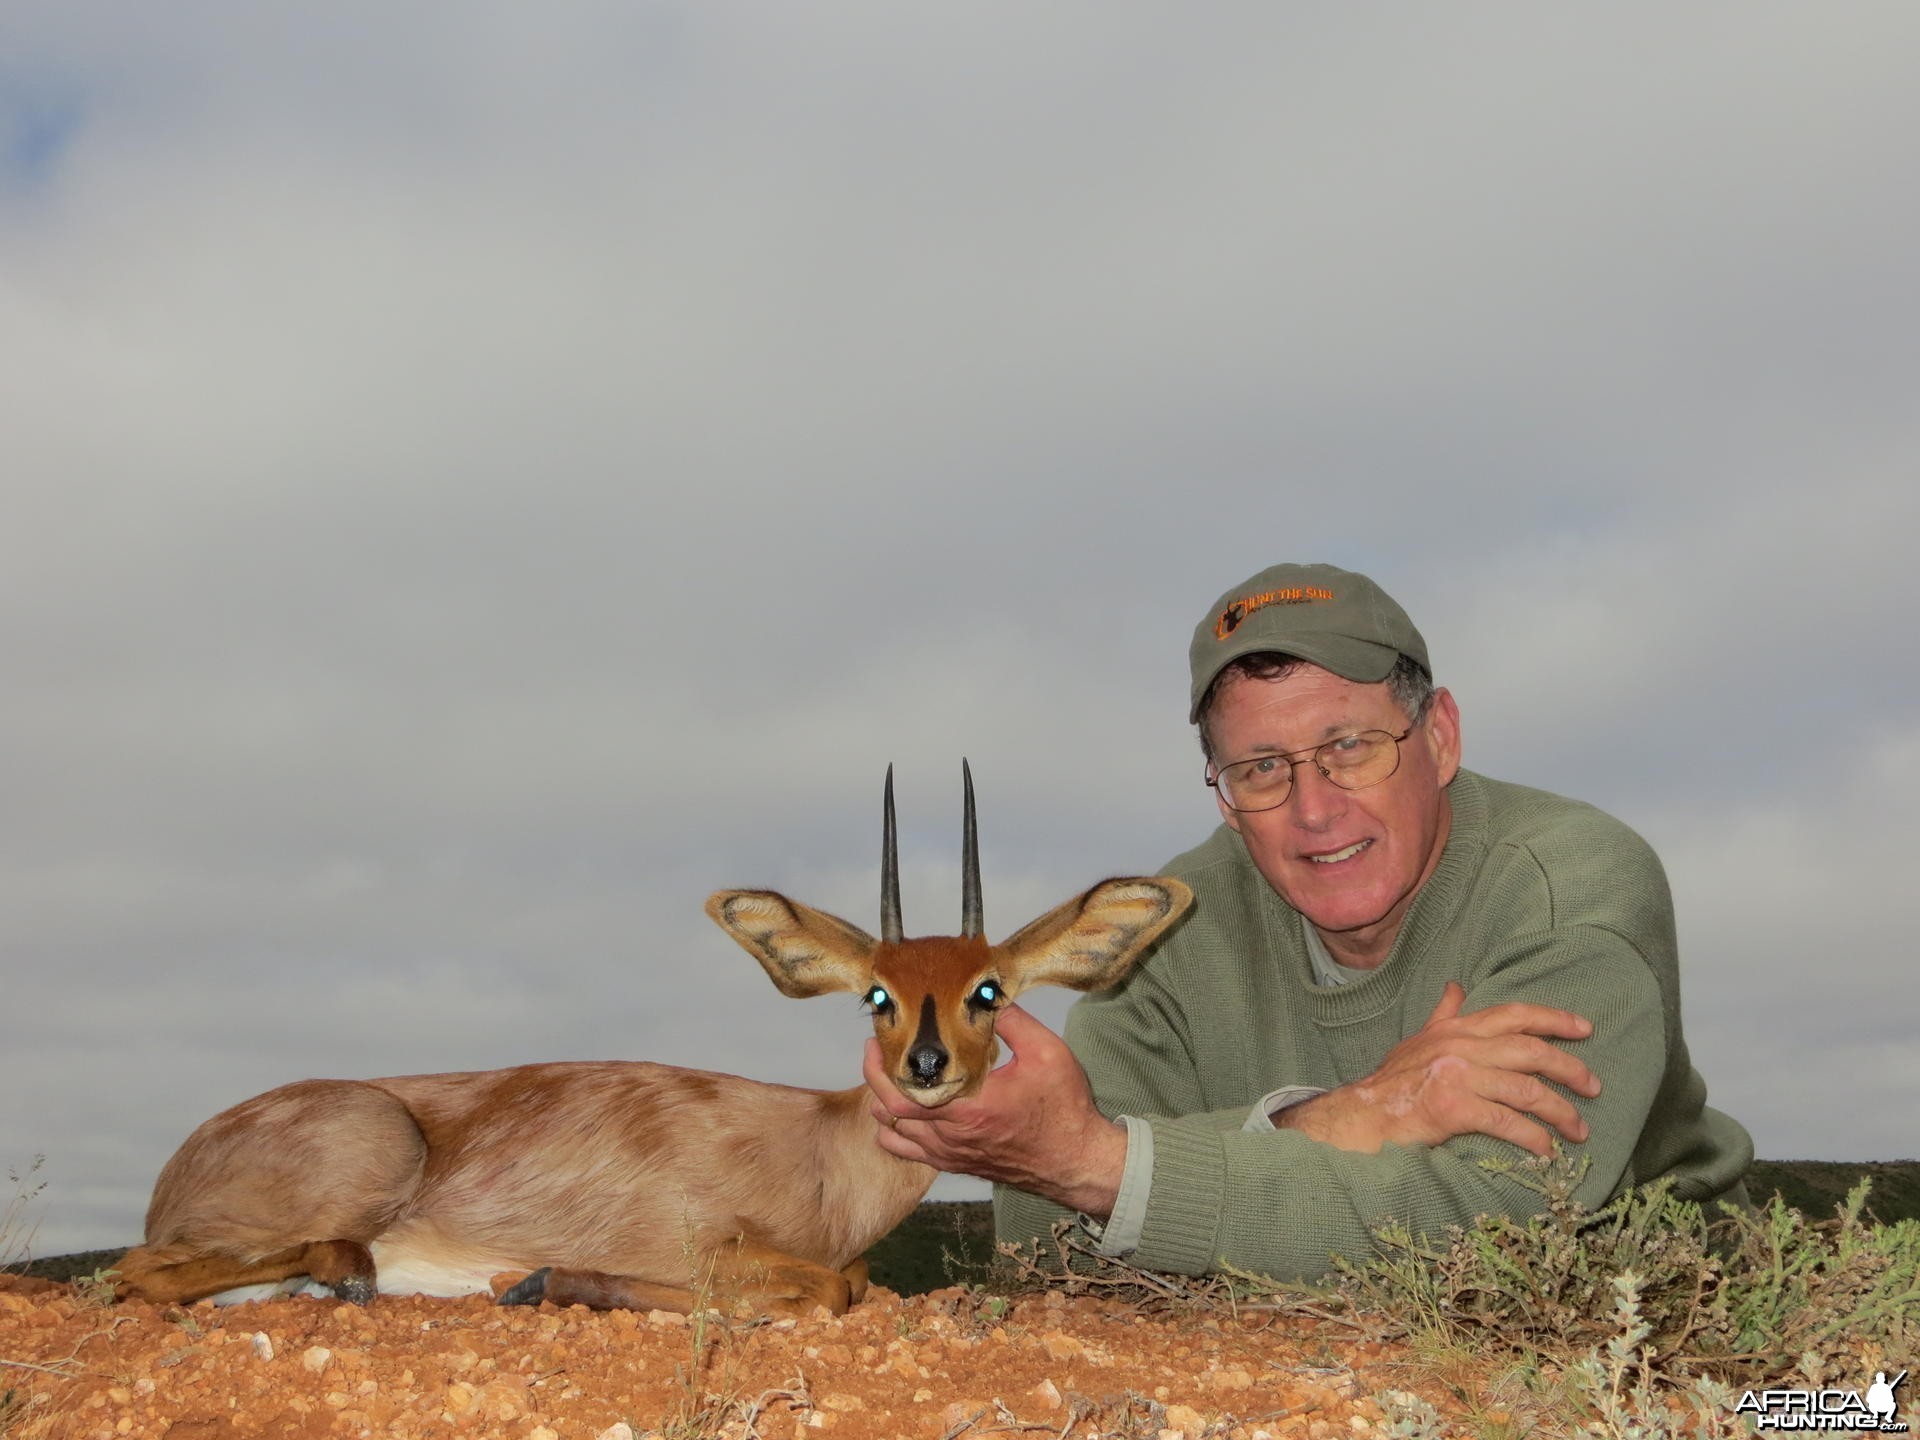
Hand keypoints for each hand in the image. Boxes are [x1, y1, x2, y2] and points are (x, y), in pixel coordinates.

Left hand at [863, 1004, 1127, 1218]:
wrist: (1078, 1161)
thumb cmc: (1064, 1110)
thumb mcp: (1047, 1053)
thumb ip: (1013, 1022)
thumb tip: (987, 997)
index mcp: (967, 1108)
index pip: (901, 1095)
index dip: (879, 1068)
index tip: (877, 1041)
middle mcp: (952, 1136)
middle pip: (889, 1115)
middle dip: (875, 1080)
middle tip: (876, 1052)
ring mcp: (952, 1154)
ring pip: (896, 1136)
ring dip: (885, 1106)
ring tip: (891, 1077)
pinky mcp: (959, 1164)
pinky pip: (912, 1154)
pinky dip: (898, 1134)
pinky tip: (907, 1113)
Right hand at [1279, 982, 1600, 1155]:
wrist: (1359, 1117)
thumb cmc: (1390, 1085)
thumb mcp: (1417, 1042)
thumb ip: (1444, 1017)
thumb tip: (1457, 987)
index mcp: (1455, 1029)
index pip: (1513, 1014)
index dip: (1553, 1018)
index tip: (1585, 1028)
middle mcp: (1459, 1046)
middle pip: (1530, 1050)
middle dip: (1569, 1068)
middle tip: (1594, 1086)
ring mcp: (1457, 1075)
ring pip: (1526, 1089)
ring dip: (1560, 1111)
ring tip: (1579, 1129)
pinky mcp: (1453, 1107)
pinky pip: (1507, 1122)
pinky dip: (1533, 1138)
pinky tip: (1546, 1151)